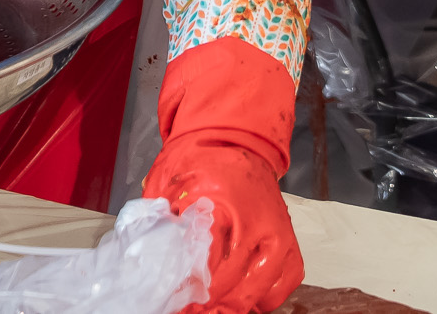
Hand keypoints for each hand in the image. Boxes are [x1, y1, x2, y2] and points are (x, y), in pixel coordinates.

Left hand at [144, 39, 303, 313]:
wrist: (234, 139)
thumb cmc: (198, 162)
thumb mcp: (166, 183)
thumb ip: (155, 222)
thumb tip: (146, 266)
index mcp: (222, 201)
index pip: (203, 265)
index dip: (185, 290)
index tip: (173, 298)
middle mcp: (258, 220)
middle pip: (231, 287)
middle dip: (205, 303)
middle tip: (187, 306)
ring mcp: (279, 235)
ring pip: (256, 294)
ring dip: (231, 305)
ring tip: (208, 305)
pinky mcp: (290, 244)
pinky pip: (280, 288)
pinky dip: (260, 299)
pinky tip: (238, 294)